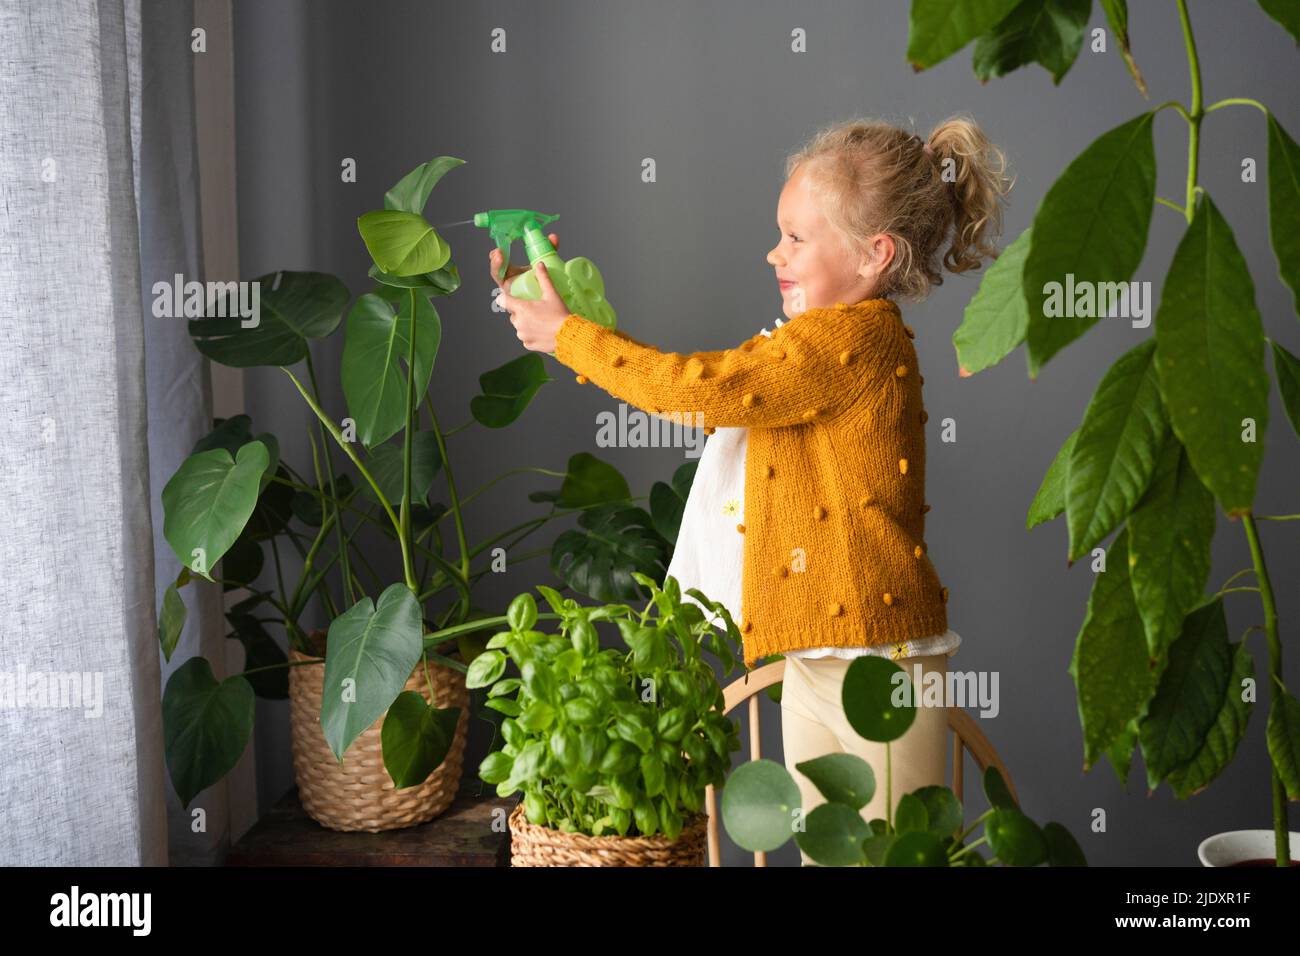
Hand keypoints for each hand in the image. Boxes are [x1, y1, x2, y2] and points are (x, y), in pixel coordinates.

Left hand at [489, 233, 572, 352]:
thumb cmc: (560, 315)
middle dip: (521, 312)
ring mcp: (522, 335)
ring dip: (526, 323)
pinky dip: (531, 334)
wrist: (569, 336)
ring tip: (541, 321)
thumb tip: (539, 265)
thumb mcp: (552, 294)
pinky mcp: (528, 344)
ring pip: (519, 326)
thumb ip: (543, 278)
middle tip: (535, 310)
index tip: (512, 299)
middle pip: (513, 314)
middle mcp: (518, 322)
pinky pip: (526, 338)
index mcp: (521, 308)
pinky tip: (542, 331)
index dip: (506, 299)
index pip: (502, 301)